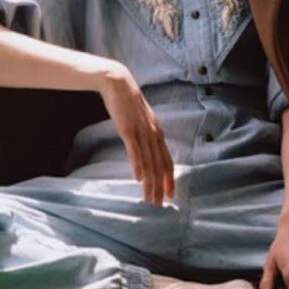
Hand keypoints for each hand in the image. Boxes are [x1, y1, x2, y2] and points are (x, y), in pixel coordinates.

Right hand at [99, 62, 174, 208]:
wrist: (118, 83)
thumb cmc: (127, 102)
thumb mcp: (140, 120)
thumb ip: (145, 134)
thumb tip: (145, 148)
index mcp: (157, 133)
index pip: (167, 161)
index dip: (169, 179)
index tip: (170, 195)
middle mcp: (153, 134)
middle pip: (160, 166)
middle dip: (161, 188)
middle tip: (160, 205)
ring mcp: (141, 132)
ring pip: (149, 163)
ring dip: (150, 184)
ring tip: (149, 200)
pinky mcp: (128, 129)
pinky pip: (135, 151)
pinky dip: (138, 166)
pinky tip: (139, 179)